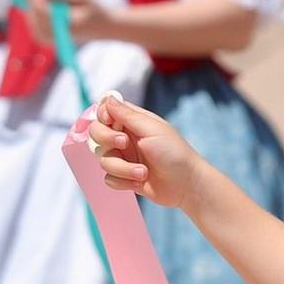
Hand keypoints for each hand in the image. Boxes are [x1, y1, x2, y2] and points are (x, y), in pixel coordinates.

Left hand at [21, 0, 107, 45]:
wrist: (102, 28)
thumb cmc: (93, 9)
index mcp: (68, 25)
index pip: (41, 9)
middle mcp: (56, 36)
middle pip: (34, 13)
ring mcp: (48, 40)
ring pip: (31, 17)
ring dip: (35, 5)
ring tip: (52, 0)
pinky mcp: (44, 40)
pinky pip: (32, 22)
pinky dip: (35, 12)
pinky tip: (46, 7)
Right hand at [89, 94, 208, 210]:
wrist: (186, 186)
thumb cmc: (175, 153)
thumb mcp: (152, 130)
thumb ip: (127, 115)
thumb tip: (107, 98)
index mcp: (133, 122)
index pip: (105, 111)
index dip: (102, 116)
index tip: (110, 122)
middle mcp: (125, 137)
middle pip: (96, 133)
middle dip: (107, 140)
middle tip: (125, 144)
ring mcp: (124, 158)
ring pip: (102, 159)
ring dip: (122, 168)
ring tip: (143, 172)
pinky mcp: (124, 176)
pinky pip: (108, 178)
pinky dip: (123, 181)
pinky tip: (140, 182)